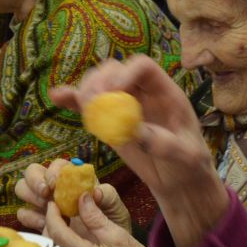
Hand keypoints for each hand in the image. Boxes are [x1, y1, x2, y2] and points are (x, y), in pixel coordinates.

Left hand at [17, 161, 148, 246]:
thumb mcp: (116, 232)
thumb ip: (94, 216)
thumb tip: (81, 196)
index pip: (58, 233)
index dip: (52, 215)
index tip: (53, 203)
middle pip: (49, 246)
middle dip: (49, 226)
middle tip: (56, 213)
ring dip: (51, 240)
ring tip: (60, 226)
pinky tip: (64, 243)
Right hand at [48, 57, 225, 246]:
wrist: (178, 179)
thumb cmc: (189, 164)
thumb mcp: (185, 157)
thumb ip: (164, 144)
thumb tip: (135, 131)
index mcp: (166, 92)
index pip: (143, 67)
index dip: (126, 73)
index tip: (114, 91)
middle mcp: (142, 92)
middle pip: (115, 70)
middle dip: (100, 82)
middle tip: (93, 103)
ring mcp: (123, 104)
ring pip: (99, 83)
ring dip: (86, 91)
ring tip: (86, 112)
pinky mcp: (109, 119)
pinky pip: (89, 105)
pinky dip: (73, 100)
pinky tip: (58, 97)